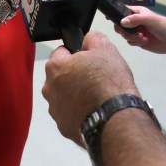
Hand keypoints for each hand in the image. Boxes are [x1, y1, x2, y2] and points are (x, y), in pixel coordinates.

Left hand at [42, 31, 138, 145]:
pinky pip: (70, 114)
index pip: (61, 52)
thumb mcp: (106, 48)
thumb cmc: (109, 82)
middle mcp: (50, 89)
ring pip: (64, 96)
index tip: (88, 59)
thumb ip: (93, 38)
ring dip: (75, 95)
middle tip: (94, 78)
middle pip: (60, 76)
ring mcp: (55, 110)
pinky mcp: (63, 127)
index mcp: (56, 67)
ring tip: (95, 96)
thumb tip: (88, 39)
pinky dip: (79, 112)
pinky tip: (94, 110)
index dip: (76, 53)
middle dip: (74, 76)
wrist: (115, 118)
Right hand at [115, 6, 165, 53]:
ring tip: (143, 37)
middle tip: (132, 32)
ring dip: (132, 37)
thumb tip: (122, 22)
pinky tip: (145, 41)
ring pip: (125, 35)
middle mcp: (135, 21)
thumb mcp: (149, 19)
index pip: (122, 11)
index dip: (115, 14)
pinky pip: (130, 42)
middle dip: (125, 30)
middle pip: (120, 25)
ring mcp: (136, 31)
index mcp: (136, 12)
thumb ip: (135, 19)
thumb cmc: (164, 25)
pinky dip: (136, 42)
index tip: (109, 18)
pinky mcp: (139, 41)